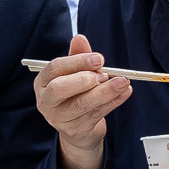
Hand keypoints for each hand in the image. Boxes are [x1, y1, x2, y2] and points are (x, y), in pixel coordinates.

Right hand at [34, 33, 130, 168]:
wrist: (77, 128)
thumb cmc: (74, 94)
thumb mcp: (74, 74)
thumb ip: (77, 56)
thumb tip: (80, 38)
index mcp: (43, 82)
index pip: (55, 68)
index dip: (77, 61)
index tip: (98, 58)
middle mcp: (47, 101)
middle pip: (60, 88)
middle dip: (84, 79)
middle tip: (104, 75)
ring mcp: (60, 118)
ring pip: (82, 104)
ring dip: (106, 91)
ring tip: (123, 82)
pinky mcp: (76, 130)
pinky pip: (97, 114)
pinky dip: (114, 102)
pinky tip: (125, 92)